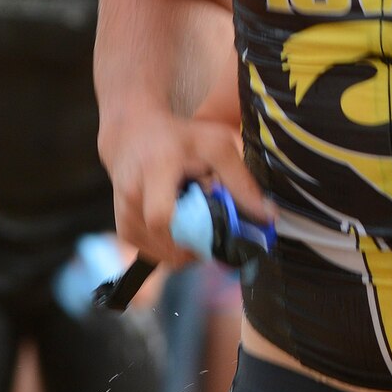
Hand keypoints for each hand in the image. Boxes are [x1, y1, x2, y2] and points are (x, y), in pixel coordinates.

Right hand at [101, 112, 261, 265]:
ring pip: (162, 255)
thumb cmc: (180, 138)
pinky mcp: (123, 229)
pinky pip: (153, 255)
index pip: (161, 216)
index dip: (190, 234)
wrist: (132, 136)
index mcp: (156, 169)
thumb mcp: (216, 146)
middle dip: (198, 246)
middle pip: (167, 243)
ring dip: (187, 250)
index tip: (215, 230)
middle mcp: (132, 194)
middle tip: (214, 232)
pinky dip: (173, 251)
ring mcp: (123, 215)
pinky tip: (182, 231)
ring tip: (197, 226)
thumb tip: (268, 216)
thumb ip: (241, 181)